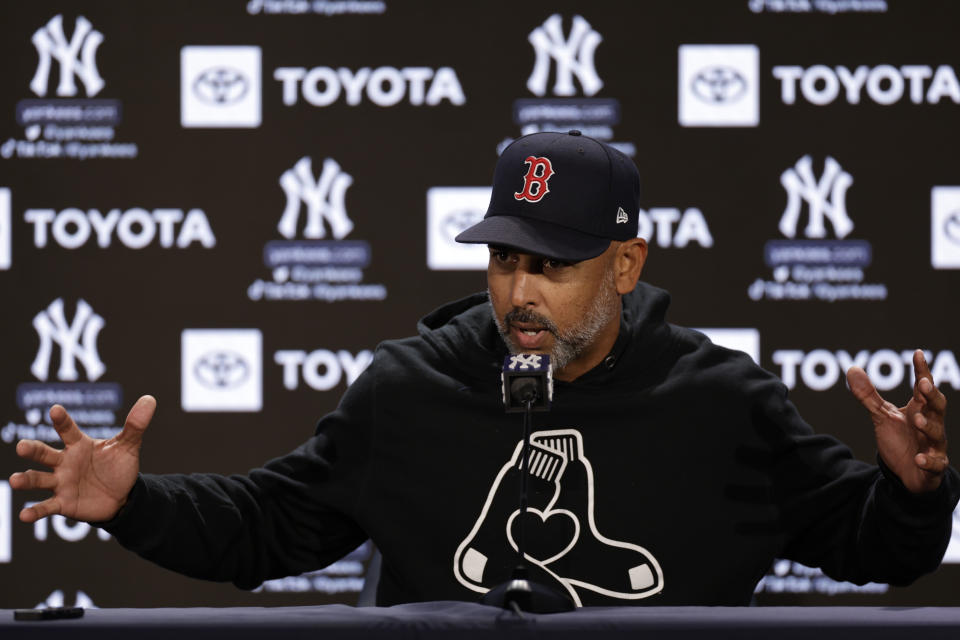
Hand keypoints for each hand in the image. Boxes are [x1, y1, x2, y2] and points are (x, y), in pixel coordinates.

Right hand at [8, 395, 156, 522]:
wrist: (122, 496)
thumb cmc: (117, 467)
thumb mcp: (128, 446)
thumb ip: (135, 425)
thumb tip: (150, 399)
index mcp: (79, 445)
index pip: (68, 430)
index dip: (61, 420)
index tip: (55, 410)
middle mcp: (65, 462)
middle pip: (45, 453)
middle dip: (33, 450)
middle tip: (22, 446)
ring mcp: (61, 483)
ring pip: (39, 479)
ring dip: (26, 480)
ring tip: (15, 480)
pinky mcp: (63, 503)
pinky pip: (46, 507)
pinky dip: (35, 512)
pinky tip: (25, 516)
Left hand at [847, 350, 947, 492]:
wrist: (906, 471)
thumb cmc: (899, 439)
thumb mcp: (881, 415)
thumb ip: (868, 395)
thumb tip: (852, 368)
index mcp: (919, 409)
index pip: (923, 387)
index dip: (922, 371)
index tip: (918, 354)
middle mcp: (931, 424)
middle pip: (938, 406)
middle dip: (932, 395)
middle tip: (923, 384)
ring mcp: (934, 445)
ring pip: (937, 433)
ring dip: (928, 426)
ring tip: (917, 420)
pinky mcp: (934, 466)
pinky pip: (936, 463)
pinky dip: (929, 461)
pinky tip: (919, 458)